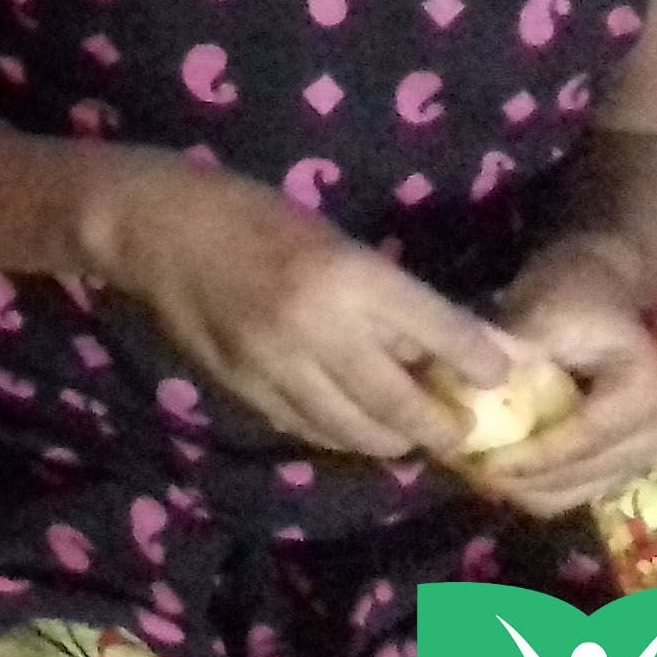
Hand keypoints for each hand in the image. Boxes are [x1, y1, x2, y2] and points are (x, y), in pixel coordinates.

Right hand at [103, 157, 510, 459]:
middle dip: (441, 427)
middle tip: (459, 431)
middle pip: (403, 405)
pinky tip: (350, 426)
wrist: (158, 228)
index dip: (481, 364)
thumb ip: (381, 296)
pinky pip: (308, 428)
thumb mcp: (333, 240)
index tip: (498, 380)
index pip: (442, 334)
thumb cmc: (253, 215)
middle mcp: (321, 329)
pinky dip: (338, 434)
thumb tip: (433, 349)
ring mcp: (279, 366)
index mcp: (351, 276)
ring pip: (355, 431)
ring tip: (407, 435)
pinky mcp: (246, 388)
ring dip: (391, 440)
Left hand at [474, 242, 656, 516]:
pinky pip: (570, 493)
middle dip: (518, 477)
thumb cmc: (572, 296)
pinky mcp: (621, 467)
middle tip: (458, 464)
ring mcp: (643, 455)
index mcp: (649, 393)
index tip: (473, 459)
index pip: (584, 440)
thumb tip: (476, 375)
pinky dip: (530, 486)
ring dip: (520, 487)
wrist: (598, 297)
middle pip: (580, 476)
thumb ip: (517, 346)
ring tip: (469, 466)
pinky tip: (491, 467)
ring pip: (572, 495)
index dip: (528, 456)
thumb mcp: (547, 310)